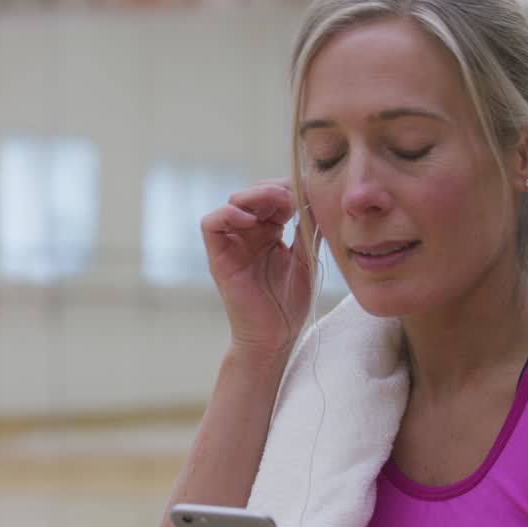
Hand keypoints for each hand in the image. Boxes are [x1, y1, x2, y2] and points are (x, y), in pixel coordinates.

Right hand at [201, 179, 312, 358]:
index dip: (288, 189)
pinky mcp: (218, 256)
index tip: (308, 196)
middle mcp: (248, 233)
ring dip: (256, 196)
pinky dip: (228, 214)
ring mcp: (232, 243)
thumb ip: (308, 230)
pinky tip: (251, 221)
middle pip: (254, 193)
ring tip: (279, 208)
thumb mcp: (305, 259)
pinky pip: (211, 224)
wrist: (275, 337)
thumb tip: (316, 198)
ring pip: (234, 201)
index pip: (274, 196)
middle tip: (294, 200)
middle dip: (275, 190)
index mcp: (269, 232)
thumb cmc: (289, 304)